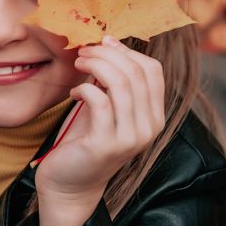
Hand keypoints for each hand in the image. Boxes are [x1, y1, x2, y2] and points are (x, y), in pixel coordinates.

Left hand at [34, 35, 164, 224]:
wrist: (70, 184)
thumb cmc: (86, 141)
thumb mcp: (106, 107)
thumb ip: (113, 81)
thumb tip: (109, 42)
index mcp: (155, 116)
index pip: (153, 70)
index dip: (127, 51)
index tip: (103, 43)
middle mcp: (149, 128)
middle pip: (135, 72)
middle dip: (107, 53)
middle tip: (84, 51)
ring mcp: (130, 138)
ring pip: (119, 83)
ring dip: (95, 65)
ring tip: (78, 64)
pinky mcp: (106, 144)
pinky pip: (100, 101)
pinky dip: (84, 89)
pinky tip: (74, 93)